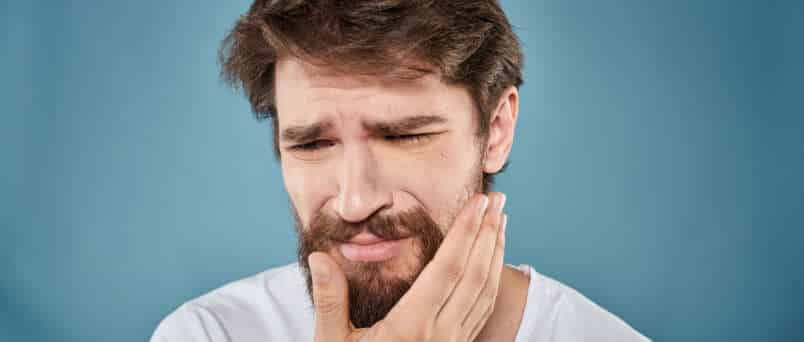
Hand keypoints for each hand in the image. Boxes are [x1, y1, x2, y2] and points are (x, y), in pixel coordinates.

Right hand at [308, 192, 507, 341]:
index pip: (448, 270)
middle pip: (475, 276)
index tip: (479, 203)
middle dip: (489, 233)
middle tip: (499, 198)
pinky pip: (483, 314)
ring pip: (485, 294)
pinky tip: (491, 266)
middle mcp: (441, 337)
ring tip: (501, 223)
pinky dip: (492, 283)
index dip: (466, 233)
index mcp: (411, 328)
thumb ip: (331, 300)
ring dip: (496, 255)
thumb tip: (322, 257)